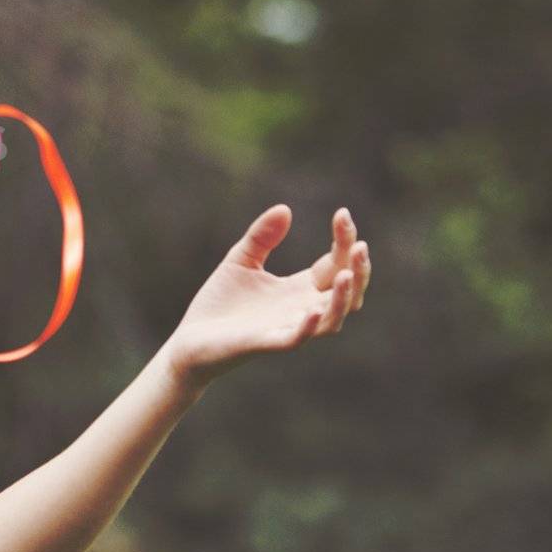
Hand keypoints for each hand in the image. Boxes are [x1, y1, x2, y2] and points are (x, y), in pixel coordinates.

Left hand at [161, 205, 371, 393]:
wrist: (191, 338)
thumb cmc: (220, 302)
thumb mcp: (241, 260)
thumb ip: (262, 237)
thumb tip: (285, 208)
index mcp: (300, 288)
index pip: (335, 264)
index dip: (343, 241)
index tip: (342, 213)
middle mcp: (302, 308)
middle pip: (346, 292)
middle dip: (358, 270)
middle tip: (360, 245)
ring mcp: (288, 327)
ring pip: (331, 318)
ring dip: (343, 298)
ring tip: (346, 275)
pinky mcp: (267, 343)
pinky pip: (296, 339)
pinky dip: (307, 327)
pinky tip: (313, 310)